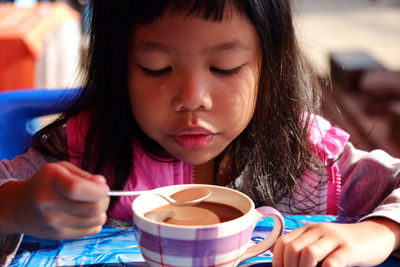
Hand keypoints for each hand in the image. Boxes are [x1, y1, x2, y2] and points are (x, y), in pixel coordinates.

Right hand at [1, 161, 109, 238]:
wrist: (19, 207)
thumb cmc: (46, 183)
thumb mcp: (62, 169)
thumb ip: (84, 175)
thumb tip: (102, 184)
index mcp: (51, 180)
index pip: (77, 189)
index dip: (98, 189)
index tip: (103, 187)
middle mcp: (49, 203)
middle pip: (93, 208)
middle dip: (104, 200)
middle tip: (100, 195)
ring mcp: (53, 222)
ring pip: (95, 221)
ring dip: (101, 212)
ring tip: (93, 204)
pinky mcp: (59, 235)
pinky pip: (91, 230)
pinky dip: (95, 222)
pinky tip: (86, 214)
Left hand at [272, 219, 399, 266]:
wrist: (375, 235)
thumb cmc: (344, 244)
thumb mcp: (321, 241)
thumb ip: (305, 248)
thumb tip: (284, 264)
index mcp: (308, 229)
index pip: (283, 242)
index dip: (277, 260)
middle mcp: (318, 230)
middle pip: (292, 248)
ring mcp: (334, 238)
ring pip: (308, 253)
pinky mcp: (349, 249)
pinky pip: (332, 263)